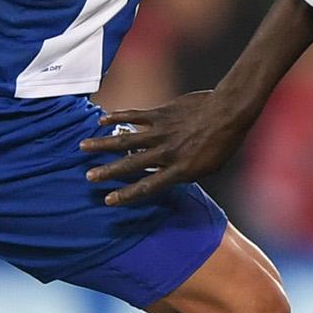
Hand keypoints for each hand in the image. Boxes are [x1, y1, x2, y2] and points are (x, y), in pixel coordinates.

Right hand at [78, 87, 257, 206]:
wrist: (229, 111)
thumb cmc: (223, 142)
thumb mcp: (207, 167)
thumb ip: (183, 173)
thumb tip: (164, 177)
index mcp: (179, 170)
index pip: (147, 186)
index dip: (127, 194)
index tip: (108, 200)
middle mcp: (166, 152)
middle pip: (131, 164)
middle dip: (108, 172)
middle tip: (88, 176)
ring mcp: (162, 132)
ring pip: (126, 139)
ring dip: (103, 143)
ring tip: (83, 146)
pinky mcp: (161, 114)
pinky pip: (135, 116)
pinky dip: (118, 117)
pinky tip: (103, 119)